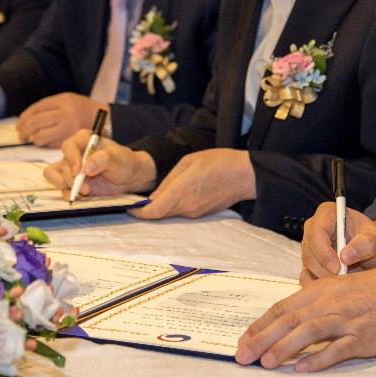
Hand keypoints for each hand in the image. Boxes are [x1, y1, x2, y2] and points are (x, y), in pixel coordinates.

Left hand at [17, 93, 108, 147]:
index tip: (19, 125)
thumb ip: (49, 107)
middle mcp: (64, 113)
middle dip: (25, 130)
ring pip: (41, 136)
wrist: (104, 119)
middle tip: (21, 135)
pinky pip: (51, 144)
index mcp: (62, 101)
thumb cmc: (81, 109)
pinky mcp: (71, 140)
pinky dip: (46, 144)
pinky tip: (46, 142)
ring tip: (34, 139)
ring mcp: (67, 128)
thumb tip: (27, 119)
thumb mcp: (66, 100)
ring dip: (35, 139)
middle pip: (35, 122)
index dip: (24, 118)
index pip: (36, 109)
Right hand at [43, 131, 155, 197]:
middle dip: (72, 178)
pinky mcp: (71, 181)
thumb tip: (87, 167)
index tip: (79, 171)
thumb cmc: (122, 162)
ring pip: (55, 175)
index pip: (69, 147)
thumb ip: (104, 159)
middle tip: (86, 188)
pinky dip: (67, 194)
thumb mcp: (118, 159)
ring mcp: (70, 168)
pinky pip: (60, 187)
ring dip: (66, 186)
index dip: (72, 159)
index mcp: (83, 140)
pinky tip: (78, 198)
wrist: (127, 177)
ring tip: (82, 192)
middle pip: (62, 165)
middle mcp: (74, 153)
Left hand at [130, 148, 255, 219]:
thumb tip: (154, 197)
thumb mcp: (189, 162)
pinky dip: (174, 206)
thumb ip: (169, 180)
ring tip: (158, 195)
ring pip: (171, 214)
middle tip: (137, 202)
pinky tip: (177, 195)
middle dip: (147, 210)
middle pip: (160, 214)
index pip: (154, 211)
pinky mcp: (202, 214)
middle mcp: (187, 207)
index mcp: (181, 191)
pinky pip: (182, 212)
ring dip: (161, 207)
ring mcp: (195, 213)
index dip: (139, 213)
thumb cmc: (218, 162)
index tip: (129, 209)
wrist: (245, 176)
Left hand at [234, 265, 375, 371]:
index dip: (261, 324)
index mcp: (321, 289)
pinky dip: (317, 358)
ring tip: (265, 363)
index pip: (283, 307)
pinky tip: (301, 368)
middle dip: (262, 339)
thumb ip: (315, 301)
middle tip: (243, 356)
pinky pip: (336, 349)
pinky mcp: (362, 337)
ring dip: (283, 348)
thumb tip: (290, 318)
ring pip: (307, 332)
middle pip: (288, 320)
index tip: (244, 339)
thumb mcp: (340, 288)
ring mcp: (345, 320)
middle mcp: (329, 303)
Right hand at [300, 203, 375, 283]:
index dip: (324, 252)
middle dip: (324, 268)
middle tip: (343, 279)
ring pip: (308, 264)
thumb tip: (345, 256)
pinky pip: (307, 275)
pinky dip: (319, 282)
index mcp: (327, 213)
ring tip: (345, 280)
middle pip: (309, 250)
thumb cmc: (375, 241)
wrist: (375, 251)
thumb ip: (365, 245)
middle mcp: (314, 227)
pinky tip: (336, 285)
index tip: (338, 268)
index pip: (317, 232)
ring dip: (324, 276)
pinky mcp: (310, 260)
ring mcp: (310, 244)